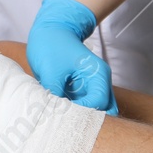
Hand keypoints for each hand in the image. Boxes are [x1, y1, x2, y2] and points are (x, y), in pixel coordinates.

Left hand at [26, 0, 119, 115]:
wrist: (49, 28)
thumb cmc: (51, 44)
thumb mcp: (50, 70)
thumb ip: (54, 94)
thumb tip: (52, 114)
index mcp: (99, 75)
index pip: (98, 105)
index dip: (82, 114)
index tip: (62, 115)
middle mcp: (99, 83)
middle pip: (103, 112)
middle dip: (86, 121)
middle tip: (64, 124)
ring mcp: (90, 88)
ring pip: (92, 112)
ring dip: (78, 117)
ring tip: (58, 119)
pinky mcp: (79, 90)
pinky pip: (80, 107)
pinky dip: (71, 113)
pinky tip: (57, 114)